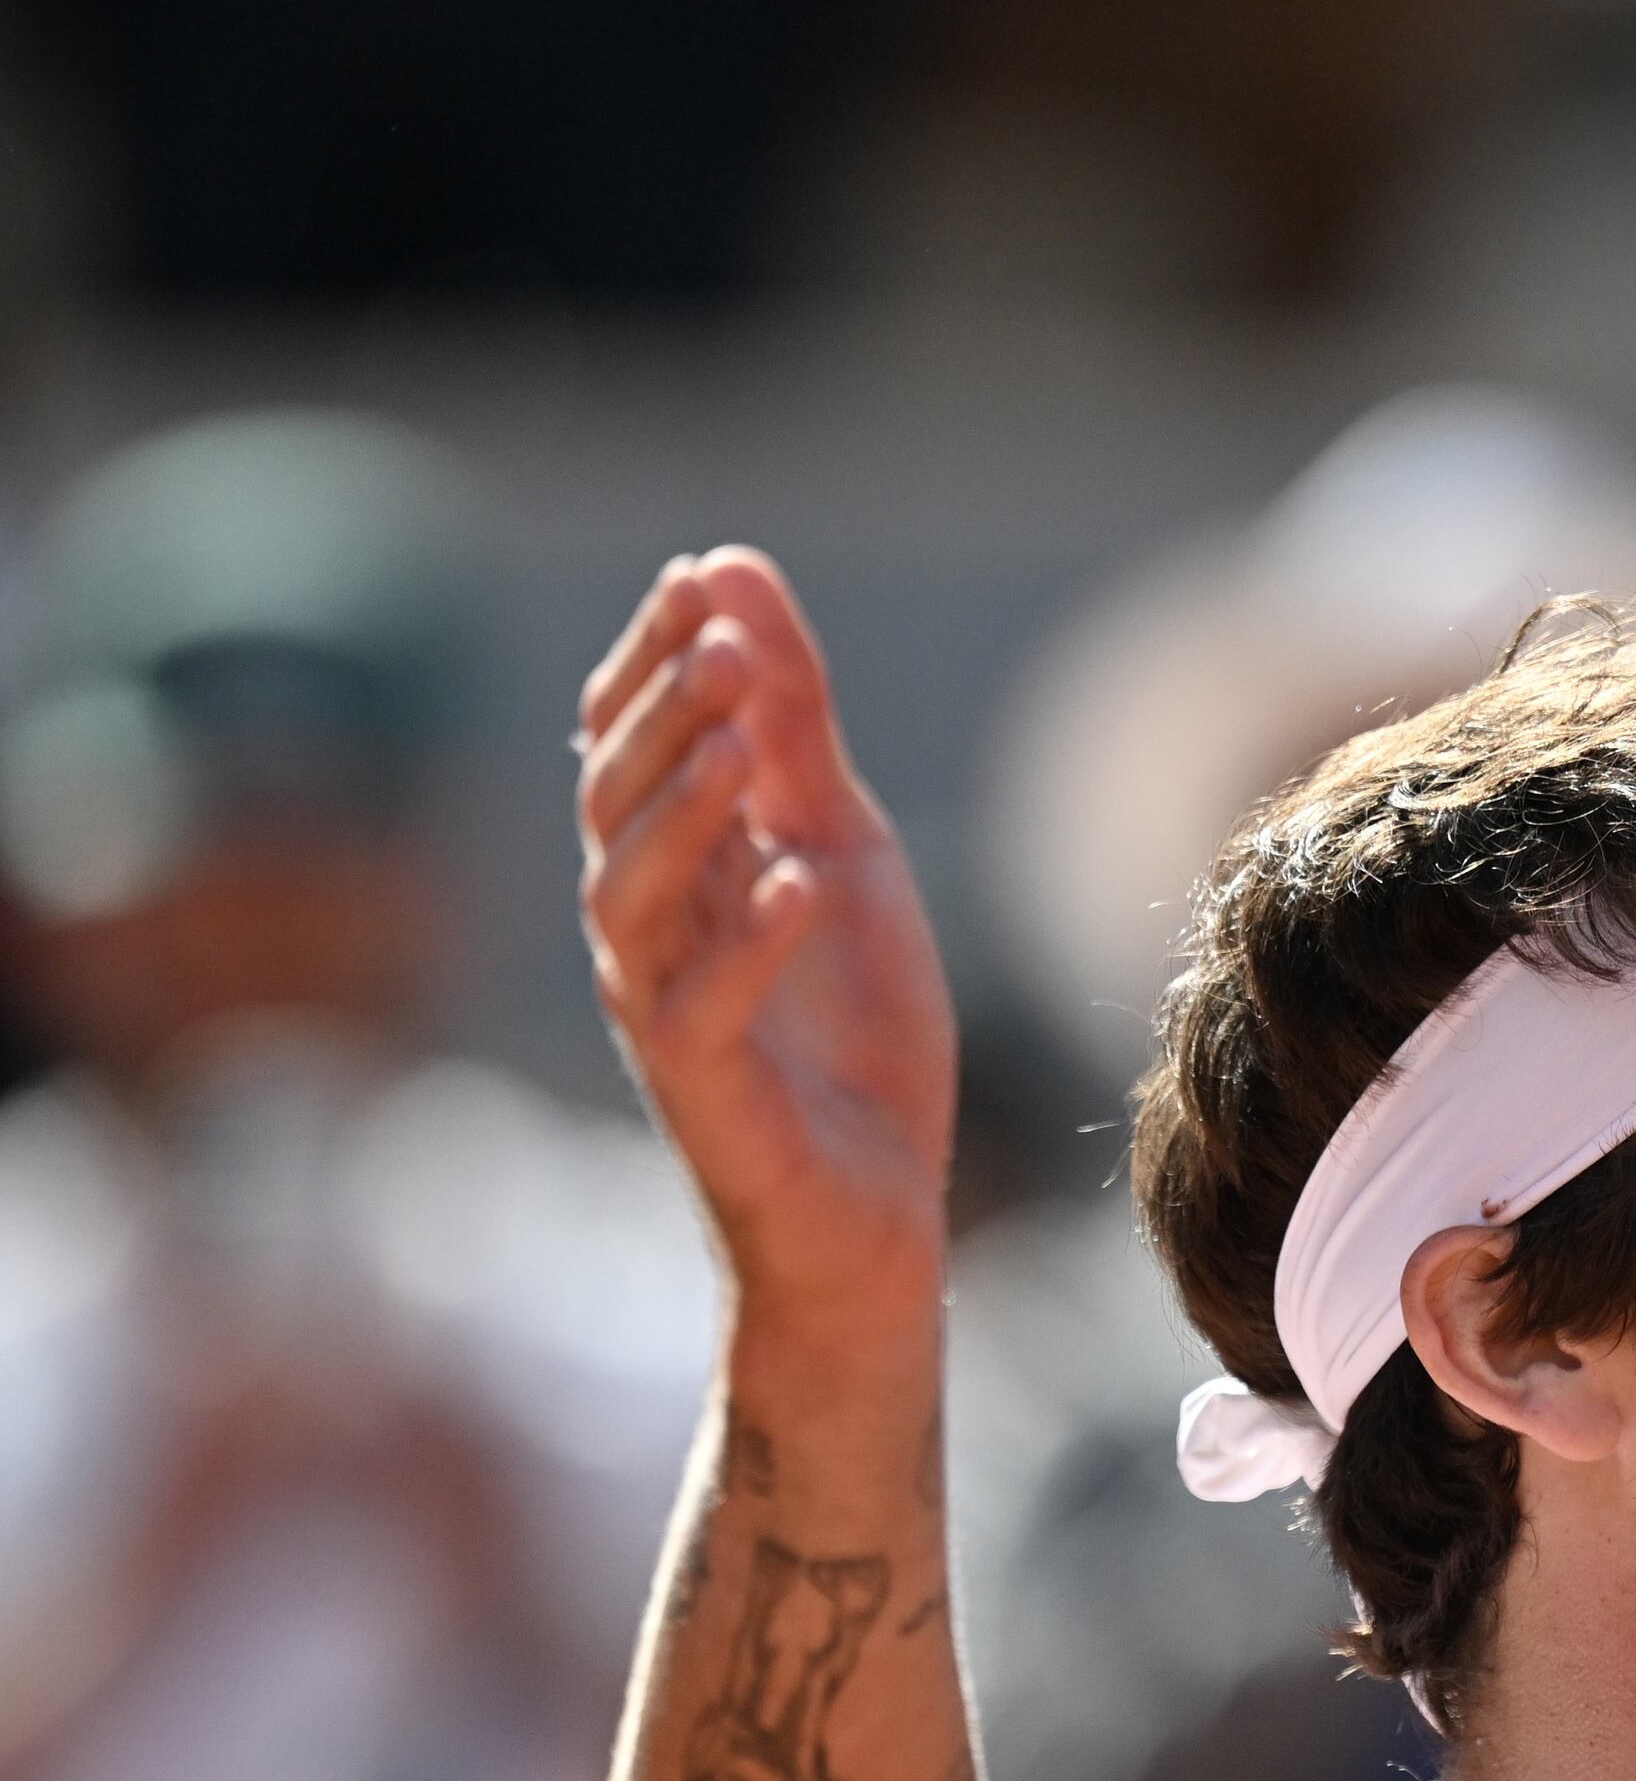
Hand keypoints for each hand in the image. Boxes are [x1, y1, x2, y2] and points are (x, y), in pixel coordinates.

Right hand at [576, 550, 958, 1336]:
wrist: (876, 1209)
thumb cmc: (851, 1031)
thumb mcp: (842, 848)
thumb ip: (793, 728)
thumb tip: (733, 572)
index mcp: (675, 868)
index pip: (629, 741)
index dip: (652, 659)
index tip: (698, 578)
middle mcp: (645, 931)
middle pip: (615, 803)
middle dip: (660, 718)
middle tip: (721, 644)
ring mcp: (663, 1010)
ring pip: (629, 896)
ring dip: (682, 814)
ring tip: (734, 741)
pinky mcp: (702, 1089)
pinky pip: (700, 1010)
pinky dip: (747, 944)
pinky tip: (795, 887)